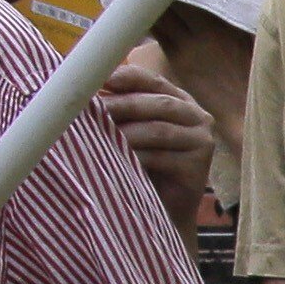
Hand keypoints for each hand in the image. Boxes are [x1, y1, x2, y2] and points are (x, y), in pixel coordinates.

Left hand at [98, 57, 214, 234]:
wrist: (163, 206)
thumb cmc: (142, 161)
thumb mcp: (130, 126)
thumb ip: (118, 106)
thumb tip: (82, 85)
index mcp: (179, 99)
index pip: (153, 80)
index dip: (128, 77)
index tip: (100, 80)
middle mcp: (196, 116)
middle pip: (158, 104)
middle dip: (123, 105)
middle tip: (93, 108)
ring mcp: (202, 141)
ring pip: (159, 130)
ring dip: (126, 132)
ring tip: (98, 134)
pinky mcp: (199, 167)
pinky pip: (161, 157)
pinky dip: (135, 157)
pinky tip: (115, 158)